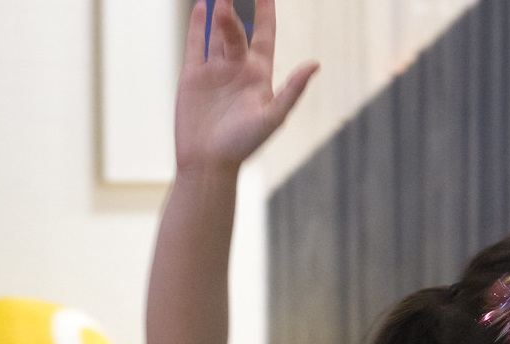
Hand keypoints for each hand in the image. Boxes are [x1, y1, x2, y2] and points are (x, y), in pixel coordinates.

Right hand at [176, 0, 317, 172]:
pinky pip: (196, 44)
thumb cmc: (243, 144)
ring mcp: (215, 71)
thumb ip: (292, 90)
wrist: (208, 162)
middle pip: (238, 31)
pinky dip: (198, 24)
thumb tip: (315, 64)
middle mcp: (238, 69)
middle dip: (234, 9)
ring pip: (217, 33)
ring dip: (218, 12)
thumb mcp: (272, 117)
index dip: (265, 12)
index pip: (265, 35)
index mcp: (259, 76)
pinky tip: (201, 5)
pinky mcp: (193, 76)